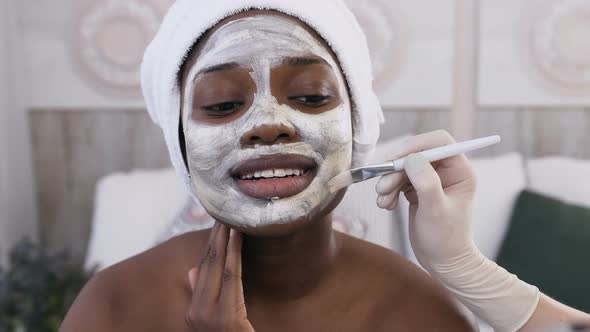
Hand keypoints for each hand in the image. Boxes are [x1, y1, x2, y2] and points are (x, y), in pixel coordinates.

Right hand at [185, 223, 253, 331]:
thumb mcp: (217, 320)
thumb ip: (204, 297)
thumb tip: (193, 270)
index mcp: (192, 312)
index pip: (202, 270)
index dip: (210, 245)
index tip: (218, 226)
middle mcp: (196, 312)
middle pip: (208, 264)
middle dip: (216, 236)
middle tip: (225, 212)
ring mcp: (208, 315)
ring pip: (217, 265)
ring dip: (224, 238)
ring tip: (231, 218)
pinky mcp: (226, 316)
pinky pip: (231, 275)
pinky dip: (234, 251)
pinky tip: (237, 234)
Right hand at [375, 130, 540, 331]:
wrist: (443, 263)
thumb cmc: (446, 239)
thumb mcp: (436, 211)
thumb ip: (426, 183)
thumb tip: (412, 158)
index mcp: (460, 171)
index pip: (438, 142)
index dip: (416, 145)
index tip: (395, 159)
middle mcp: (447, 171)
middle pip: (416, 153)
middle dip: (396, 169)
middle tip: (382, 187)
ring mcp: (431, 180)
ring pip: (404, 167)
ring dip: (389, 182)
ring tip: (383, 202)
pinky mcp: (418, 189)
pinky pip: (398, 180)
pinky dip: (389, 191)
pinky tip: (387, 206)